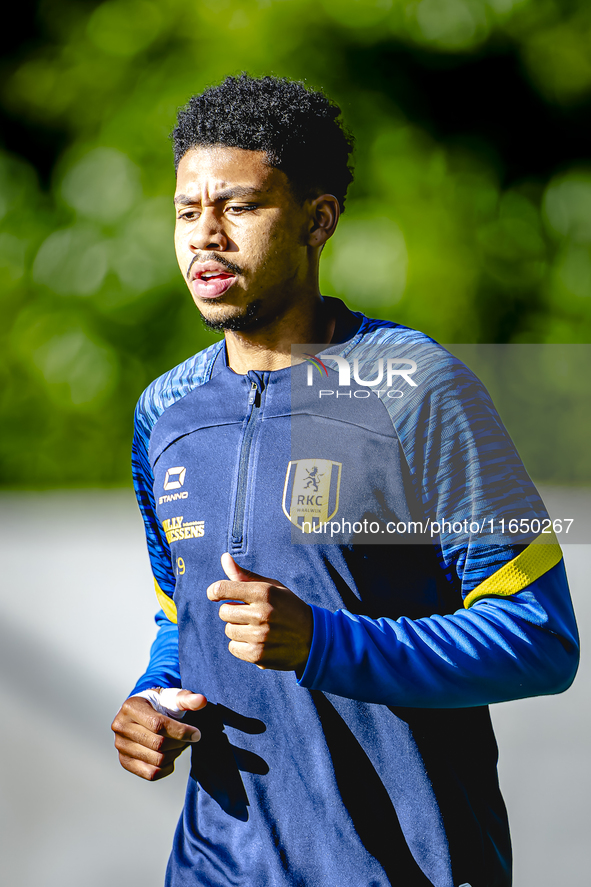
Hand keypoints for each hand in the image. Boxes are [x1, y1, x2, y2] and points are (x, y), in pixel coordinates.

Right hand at [111, 689, 206, 780]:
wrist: (143, 713)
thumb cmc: (158, 704)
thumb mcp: (171, 697)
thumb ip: (187, 698)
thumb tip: (201, 701)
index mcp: (131, 707)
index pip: (158, 725)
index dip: (181, 731)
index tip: (197, 733)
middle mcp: (121, 727)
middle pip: (158, 744)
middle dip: (179, 743)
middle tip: (189, 738)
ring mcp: (121, 746)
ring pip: (156, 760)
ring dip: (174, 754)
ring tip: (179, 744)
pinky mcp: (125, 761)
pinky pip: (151, 774)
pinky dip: (167, 768)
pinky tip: (171, 755)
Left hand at [207, 553, 312, 672]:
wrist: (314, 639)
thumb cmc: (289, 607)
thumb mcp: (272, 587)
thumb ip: (245, 575)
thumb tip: (224, 557)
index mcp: (263, 593)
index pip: (222, 589)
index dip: (214, 591)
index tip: (215, 594)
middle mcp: (261, 614)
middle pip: (223, 612)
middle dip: (232, 611)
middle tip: (249, 613)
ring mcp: (259, 636)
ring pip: (228, 630)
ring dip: (238, 628)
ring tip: (256, 627)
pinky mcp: (258, 655)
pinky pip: (233, 647)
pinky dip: (241, 645)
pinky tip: (257, 641)